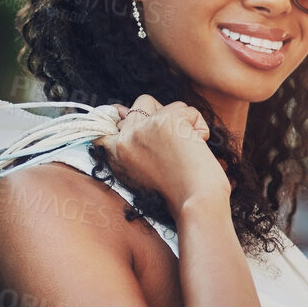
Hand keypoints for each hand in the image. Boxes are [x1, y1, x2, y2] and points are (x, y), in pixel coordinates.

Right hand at [94, 94, 231, 212]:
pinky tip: (197, 148)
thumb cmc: (176, 191)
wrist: (195, 203)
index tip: (132, 121)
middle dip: (164, 117)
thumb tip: (121, 110)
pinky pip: (190, 111)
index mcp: (115, 153)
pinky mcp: (166, 121)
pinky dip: (200, 128)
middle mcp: (124, 139)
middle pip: (143, 103)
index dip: (124, 116)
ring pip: (170, 106)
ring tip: (186, 152)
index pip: (107, 119)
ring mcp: (143, 129)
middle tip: (173, 144)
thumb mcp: (142, 169)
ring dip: (185, 125)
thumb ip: (132, 143)